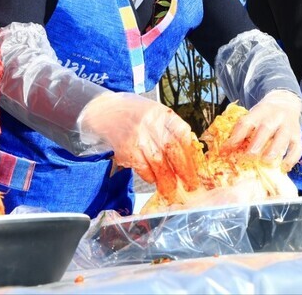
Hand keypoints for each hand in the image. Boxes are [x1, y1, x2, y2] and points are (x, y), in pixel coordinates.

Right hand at [80, 93, 201, 196]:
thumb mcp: (155, 114)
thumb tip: (190, 153)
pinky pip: (142, 167)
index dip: (191, 153)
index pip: (182, 134)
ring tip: (173, 190)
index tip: (196, 167)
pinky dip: (149, 176)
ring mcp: (137, 136)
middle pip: (172, 149)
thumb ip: (171, 130)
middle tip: (191, 184)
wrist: (104, 111)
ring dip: (167, 180)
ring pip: (158, 162)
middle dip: (184, 170)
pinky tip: (153, 180)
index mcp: (162, 113)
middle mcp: (151, 123)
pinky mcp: (125, 148)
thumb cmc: (134, 114)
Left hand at [219, 91, 301, 171]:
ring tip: (266, 161)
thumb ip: (240, 130)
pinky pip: (297, 147)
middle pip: (266, 128)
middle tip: (249, 156)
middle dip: (257, 143)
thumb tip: (224, 150)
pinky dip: (291, 159)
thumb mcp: (252, 115)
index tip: (227, 148)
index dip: (236, 135)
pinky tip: (283, 168)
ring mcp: (288, 126)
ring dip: (274, 150)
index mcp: (259, 111)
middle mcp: (275, 116)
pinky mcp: (298, 135)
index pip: (247, 121)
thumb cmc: (264, 115)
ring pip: (283, 137)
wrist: (286, 102)